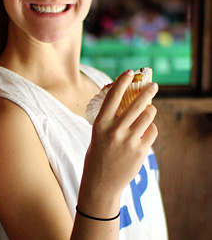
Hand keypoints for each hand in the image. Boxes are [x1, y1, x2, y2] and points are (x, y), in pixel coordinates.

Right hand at [82, 70, 158, 197]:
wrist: (101, 180)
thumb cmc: (99, 152)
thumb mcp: (99, 132)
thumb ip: (112, 118)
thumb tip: (131, 101)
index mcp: (100, 123)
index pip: (113, 96)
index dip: (122, 82)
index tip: (130, 72)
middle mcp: (114, 130)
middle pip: (136, 104)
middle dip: (147, 92)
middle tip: (154, 85)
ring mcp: (128, 140)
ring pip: (147, 116)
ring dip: (150, 110)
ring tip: (149, 110)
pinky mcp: (140, 151)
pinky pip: (152, 131)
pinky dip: (151, 128)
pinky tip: (145, 130)